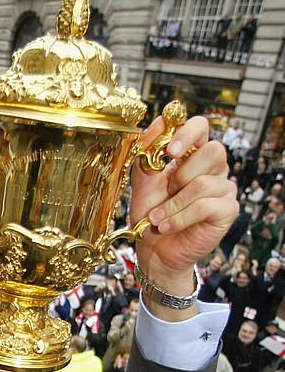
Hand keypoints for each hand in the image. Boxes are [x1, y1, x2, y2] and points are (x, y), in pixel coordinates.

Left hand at [130, 116, 237, 293]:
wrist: (154, 250)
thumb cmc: (151, 215)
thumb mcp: (143, 182)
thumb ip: (148, 153)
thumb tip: (158, 122)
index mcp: (193, 154)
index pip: (201, 126)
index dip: (188, 133)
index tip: (170, 151)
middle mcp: (213, 168)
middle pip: (214, 150)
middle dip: (182, 173)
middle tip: (167, 191)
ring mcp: (223, 188)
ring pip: (204, 183)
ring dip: (174, 204)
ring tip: (157, 218)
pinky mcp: (228, 210)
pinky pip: (206, 206)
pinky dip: (180, 217)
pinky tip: (166, 226)